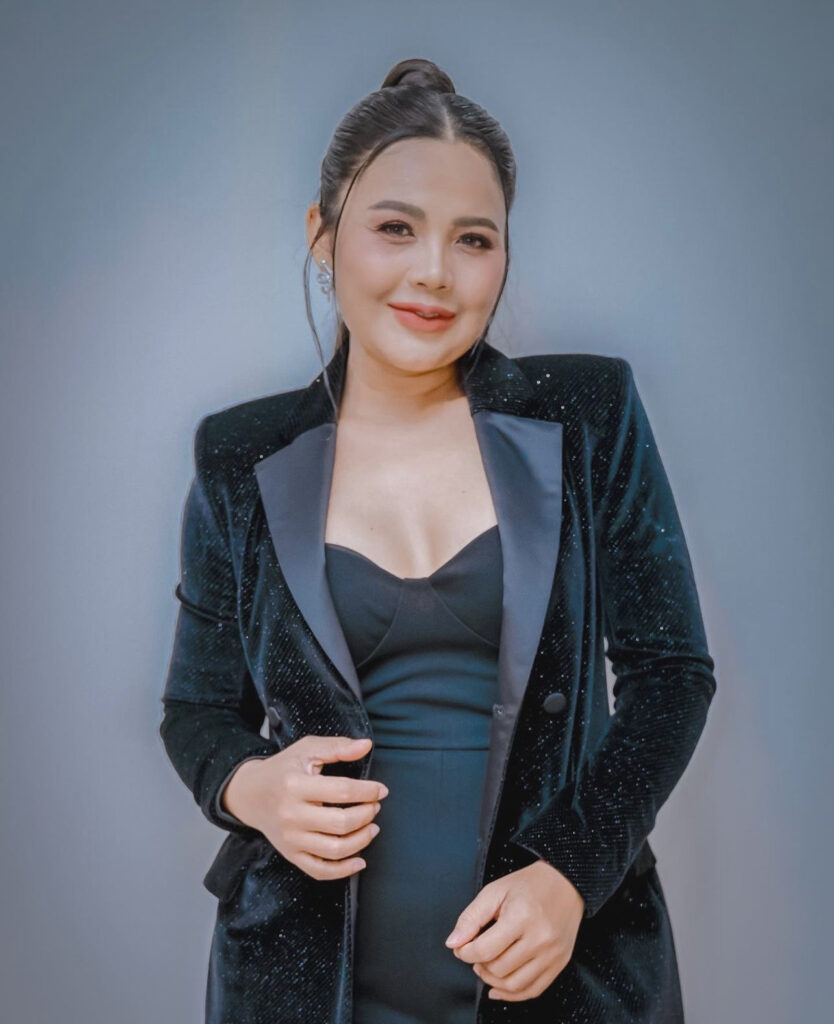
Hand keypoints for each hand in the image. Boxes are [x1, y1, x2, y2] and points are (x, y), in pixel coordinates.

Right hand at [222, 735, 387, 880]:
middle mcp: (291, 815)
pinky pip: (319, 870)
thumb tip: (366, 745)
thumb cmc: (283, 769)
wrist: (250, 794)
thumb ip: (338, 746)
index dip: (368, 791)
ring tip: (372, 828)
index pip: (342, 791)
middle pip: (341, 823)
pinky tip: (359, 860)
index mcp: (295, 785)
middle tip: (375, 807)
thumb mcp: (307, 749)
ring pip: (334, 850)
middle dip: (367, 815)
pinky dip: (343, 870)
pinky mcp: (291, 854)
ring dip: (361, 840)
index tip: (381, 790)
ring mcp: (290, 839)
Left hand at [445, 859, 584, 1001]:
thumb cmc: (528, 885)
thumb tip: (453, 943)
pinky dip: (512, 994)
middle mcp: (540, 939)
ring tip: (485, 966)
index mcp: (521, 916)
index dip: (465, 952)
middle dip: (478, 964)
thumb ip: (471, 917)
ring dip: (492, 981)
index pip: (484, 950)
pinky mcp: (559, 964)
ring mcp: (552, 954)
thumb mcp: (495, 891)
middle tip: (474, 953)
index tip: (461, 947)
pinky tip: (499, 987)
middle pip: (499, 968)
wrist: (565, 883)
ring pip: (514, 985)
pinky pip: (533, 990)